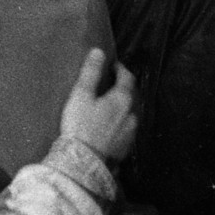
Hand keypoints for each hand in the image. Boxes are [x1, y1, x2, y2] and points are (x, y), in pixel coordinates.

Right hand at [59, 48, 137, 166]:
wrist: (85, 163)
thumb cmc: (81, 126)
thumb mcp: (81, 95)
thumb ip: (91, 72)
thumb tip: (98, 52)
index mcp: (122, 99)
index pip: (127, 77)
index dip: (120, 68)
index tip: (112, 65)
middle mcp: (132, 114)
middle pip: (133, 94)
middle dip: (124, 86)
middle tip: (111, 81)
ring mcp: (131, 132)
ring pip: (132, 111)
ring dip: (124, 103)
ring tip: (110, 101)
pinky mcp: (127, 146)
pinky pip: (128, 126)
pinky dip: (122, 119)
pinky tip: (111, 123)